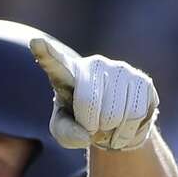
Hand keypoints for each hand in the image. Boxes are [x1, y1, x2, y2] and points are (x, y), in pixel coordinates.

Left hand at [29, 37, 157, 151]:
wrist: (113, 124)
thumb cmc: (80, 125)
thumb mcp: (64, 132)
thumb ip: (66, 134)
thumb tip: (86, 134)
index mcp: (67, 74)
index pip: (55, 63)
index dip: (46, 54)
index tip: (35, 42)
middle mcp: (94, 65)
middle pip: (89, 102)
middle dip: (90, 125)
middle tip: (92, 127)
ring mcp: (120, 69)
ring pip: (115, 112)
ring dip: (110, 131)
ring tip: (107, 126)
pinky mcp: (142, 81)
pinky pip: (136, 114)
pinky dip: (127, 133)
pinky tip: (122, 128)